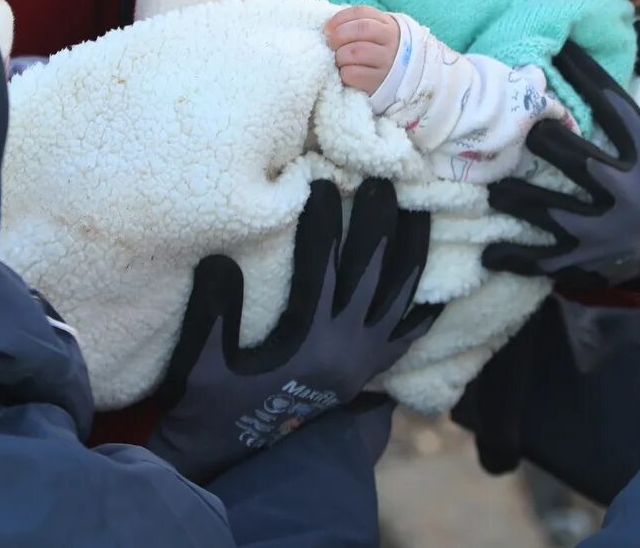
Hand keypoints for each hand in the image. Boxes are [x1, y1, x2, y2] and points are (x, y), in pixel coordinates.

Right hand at [147, 178, 438, 481]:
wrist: (231, 462)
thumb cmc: (209, 410)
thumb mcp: (200, 364)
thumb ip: (210, 314)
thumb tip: (218, 260)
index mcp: (308, 343)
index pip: (324, 269)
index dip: (323, 223)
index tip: (323, 183)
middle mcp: (346, 350)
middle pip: (374, 274)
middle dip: (380, 223)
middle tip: (386, 179)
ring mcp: (362, 362)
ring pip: (401, 299)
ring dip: (413, 253)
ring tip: (420, 210)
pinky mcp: (364, 373)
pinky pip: (407, 339)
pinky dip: (425, 310)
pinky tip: (439, 286)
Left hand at [324, 6, 400, 91]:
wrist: (403, 77)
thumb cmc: (378, 51)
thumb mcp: (374, 33)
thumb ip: (355, 25)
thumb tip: (328, 29)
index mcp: (386, 24)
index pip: (361, 12)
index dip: (340, 18)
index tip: (327, 28)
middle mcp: (390, 41)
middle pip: (361, 29)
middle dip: (339, 35)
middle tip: (331, 44)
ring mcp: (387, 62)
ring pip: (356, 51)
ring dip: (340, 55)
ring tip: (339, 60)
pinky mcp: (379, 82)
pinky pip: (353, 74)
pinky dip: (343, 73)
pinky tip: (345, 73)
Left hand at [482, 23, 639, 288]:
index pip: (613, 107)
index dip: (581, 74)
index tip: (552, 50)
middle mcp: (634, 195)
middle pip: (579, 162)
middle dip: (545, 140)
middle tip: (516, 125)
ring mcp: (608, 233)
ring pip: (552, 211)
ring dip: (516, 196)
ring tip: (491, 185)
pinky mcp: (586, 262)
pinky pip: (544, 261)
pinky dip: (513, 257)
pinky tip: (487, 251)